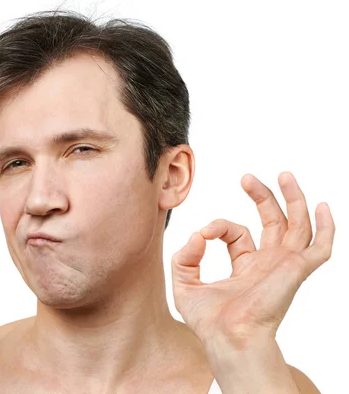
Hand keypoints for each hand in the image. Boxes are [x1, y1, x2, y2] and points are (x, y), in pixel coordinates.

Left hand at [171, 172, 334, 346]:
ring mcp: (284, 266)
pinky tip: (324, 206)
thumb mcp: (184, 284)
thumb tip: (197, 234)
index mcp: (246, 267)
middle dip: (262, 196)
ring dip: (293, 199)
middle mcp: (268, 264)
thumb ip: (184, 257)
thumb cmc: (209, 321)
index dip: (219, 227)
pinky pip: (321, 247)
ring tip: (284, 175)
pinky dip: (327, 227)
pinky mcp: (296, 270)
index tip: (203, 233)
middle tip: (247, 178)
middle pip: (274, 222)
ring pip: (298, 226)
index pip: (238, 233)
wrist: (227, 337)